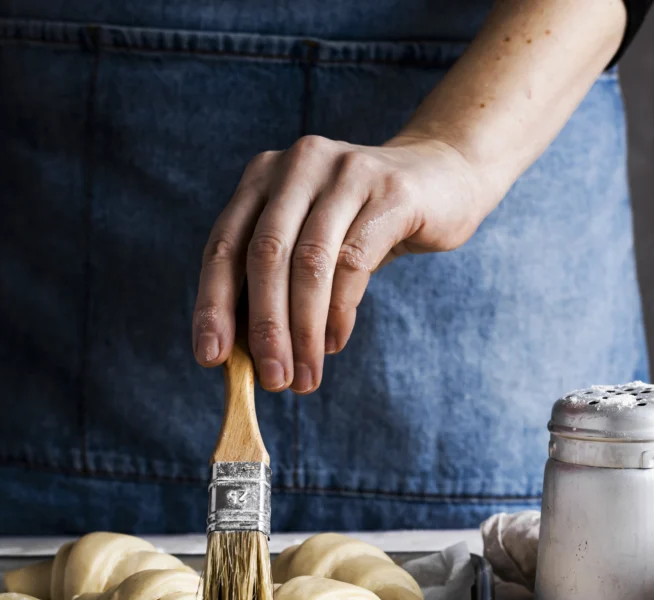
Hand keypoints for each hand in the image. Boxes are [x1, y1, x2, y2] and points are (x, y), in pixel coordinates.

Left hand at [192, 135, 489, 392]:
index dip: (213, 305)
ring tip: (305, 376)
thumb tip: (246, 355)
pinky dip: (340, 312)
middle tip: (272, 380)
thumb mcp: (311, 243)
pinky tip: (334, 342)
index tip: (210, 358)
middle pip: (265, 255)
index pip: (224, 246)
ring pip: (310, 263)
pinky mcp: (390, 193)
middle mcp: (297, 165)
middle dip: (265, 328)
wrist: (443, 179)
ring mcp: (345, 172)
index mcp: (263, 176)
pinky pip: (355, 262)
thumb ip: (276, 282)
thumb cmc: (363, 223)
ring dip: (304, 331)